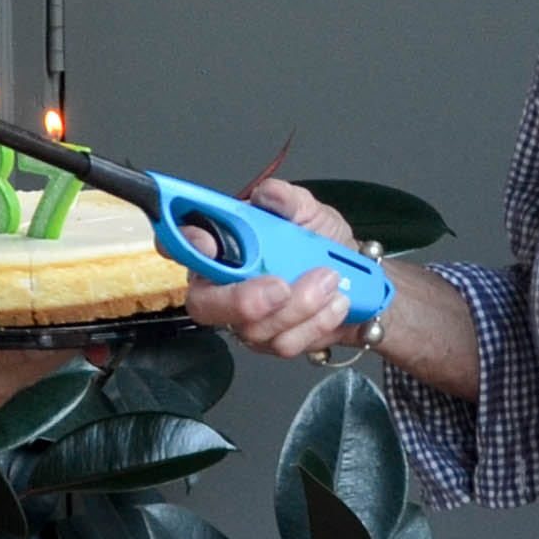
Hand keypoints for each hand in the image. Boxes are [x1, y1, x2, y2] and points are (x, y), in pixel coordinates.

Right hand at [179, 176, 365, 361]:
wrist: (357, 277)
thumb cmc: (320, 242)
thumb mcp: (308, 211)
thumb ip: (287, 199)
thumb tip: (269, 195)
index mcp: (221, 247)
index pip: (181, 244)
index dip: (187, 244)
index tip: (210, 243)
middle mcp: (223, 287)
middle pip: (205, 305)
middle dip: (242, 300)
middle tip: (280, 287)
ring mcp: (245, 321)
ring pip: (253, 329)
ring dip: (298, 307)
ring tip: (329, 280)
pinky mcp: (272, 343)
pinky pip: (284, 343)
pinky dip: (317, 322)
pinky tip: (336, 302)